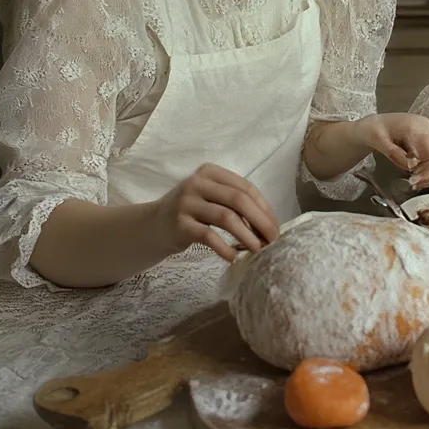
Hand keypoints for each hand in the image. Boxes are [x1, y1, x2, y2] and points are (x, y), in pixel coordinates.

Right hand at [150, 163, 280, 261]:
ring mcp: (186, 202)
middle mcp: (197, 183)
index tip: (276, 227)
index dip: (264, 208)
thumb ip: (235, 204)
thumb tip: (269, 224)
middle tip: (272, 240)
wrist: (152, 226)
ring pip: (226, 217)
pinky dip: (224, 247)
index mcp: (210, 172)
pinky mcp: (179, 223)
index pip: (245, 187)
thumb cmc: (191, 213)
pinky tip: (233, 257)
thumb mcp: (211, 198)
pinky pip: (208, 236)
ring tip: (258, 250)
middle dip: (261, 221)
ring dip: (247, 235)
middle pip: (239, 200)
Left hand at [353, 113, 428, 189]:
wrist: (372, 125)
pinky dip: (427, 172)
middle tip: (414, 186)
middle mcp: (428, 130)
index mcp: (418, 126)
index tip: (414, 182)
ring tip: (414, 183)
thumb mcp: (378, 140)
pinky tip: (416, 176)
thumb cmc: (373, 130)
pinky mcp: (427, 143)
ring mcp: (428, 136)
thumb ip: (394, 153)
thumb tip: (410, 166)